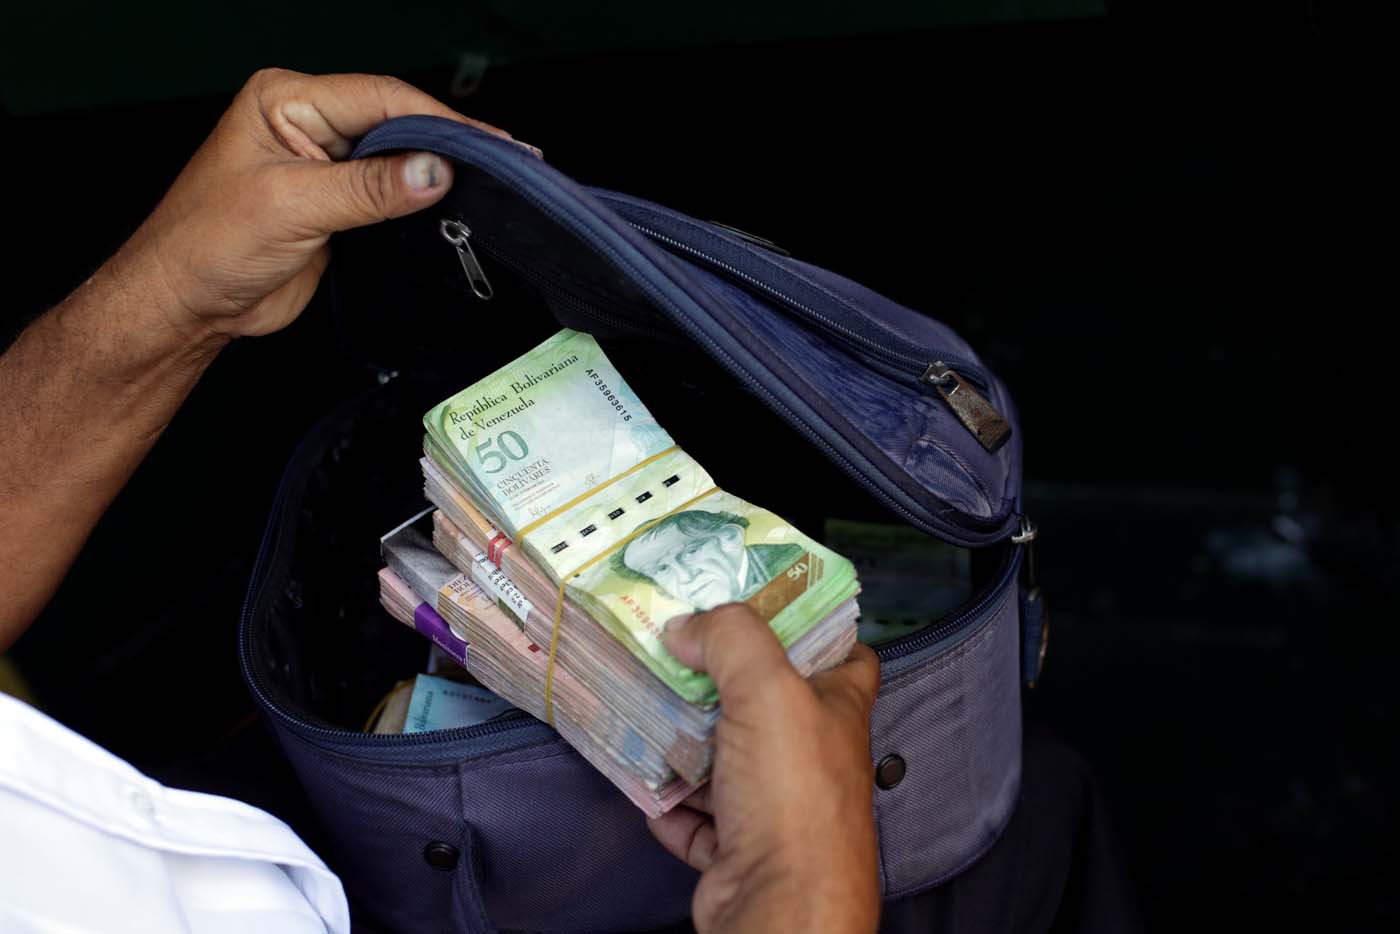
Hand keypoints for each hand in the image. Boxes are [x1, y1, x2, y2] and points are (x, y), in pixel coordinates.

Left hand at [116, 68, 520, 340]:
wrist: (186, 305)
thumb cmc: (207, 246)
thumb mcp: (291, 207)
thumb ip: (368, 187)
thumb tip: (434, 169)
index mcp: (287, 102)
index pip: (382, 99)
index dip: (440, 122)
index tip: (490, 146)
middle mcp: (308, 124)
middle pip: (398, 123)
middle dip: (451, 143)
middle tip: (510, 163)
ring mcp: (325, 164)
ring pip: (399, 158)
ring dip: (442, 172)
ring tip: (499, 183)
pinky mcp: (337, 204)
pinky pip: (392, 194)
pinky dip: (425, 201)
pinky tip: (459, 206)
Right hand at [649, 605, 881, 932]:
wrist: (779, 904)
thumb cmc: (794, 797)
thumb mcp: (767, 689)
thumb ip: (731, 638)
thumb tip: (689, 625)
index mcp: (837, 710)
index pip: (843, 653)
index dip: (809, 625)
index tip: (759, 604)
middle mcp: (813, 757)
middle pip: (766, 704)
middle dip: (720, 681)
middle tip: (675, 651)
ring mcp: (777, 807)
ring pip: (726, 761)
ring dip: (685, 742)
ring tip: (647, 709)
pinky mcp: (740, 850)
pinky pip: (699, 819)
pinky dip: (672, 805)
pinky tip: (650, 784)